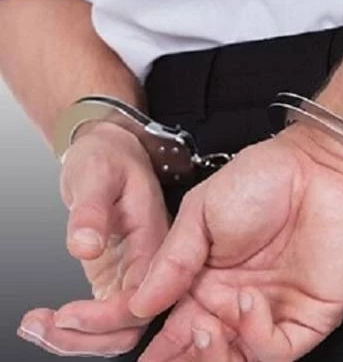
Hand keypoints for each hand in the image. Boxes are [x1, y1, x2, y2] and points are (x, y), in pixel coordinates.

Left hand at [17, 122, 170, 356]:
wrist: (110, 155)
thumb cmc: (109, 160)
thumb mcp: (96, 174)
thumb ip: (92, 210)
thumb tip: (84, 247)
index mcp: (155, 242)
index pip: (143, 298)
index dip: (107, 317)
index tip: (66, 314)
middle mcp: (149, 266)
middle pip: (131, 325)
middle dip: (86, 338)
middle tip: (41, 327)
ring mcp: (132, 275)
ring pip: (116, 330)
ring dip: (76, 340)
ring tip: (34, 327)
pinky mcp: (115, 279)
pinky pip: (101, 319)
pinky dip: (72, 329)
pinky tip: (43, 321)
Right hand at [128, 123, 342, 360]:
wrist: (319, 166)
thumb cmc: (263, 178)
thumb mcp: (201, 213)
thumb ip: (171, 262)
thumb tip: (139, 304)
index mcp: (208, 282)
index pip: (178, 329)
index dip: (159, 348)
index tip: (140, 357)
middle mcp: (238, 304)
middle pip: (206, 353)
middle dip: (183, 359)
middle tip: (165, 353)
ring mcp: (273, 313)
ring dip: (214, 357)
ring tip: (205, 328)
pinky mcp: (309, 318)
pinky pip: (277, 351)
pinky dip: (257, 337)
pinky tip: (249, 301)